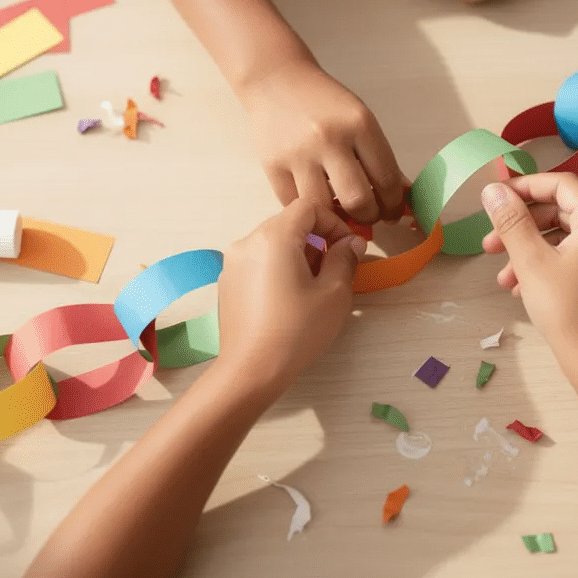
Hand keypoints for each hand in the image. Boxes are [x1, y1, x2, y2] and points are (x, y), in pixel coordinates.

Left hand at [217, 199, 367, 392]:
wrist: (251, 370)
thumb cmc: (297, 330)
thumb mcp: (334, 292)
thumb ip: (345, 258)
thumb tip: (351, 243)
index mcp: (273, 237)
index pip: (308, 207)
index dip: (333, 222)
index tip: (347, 248)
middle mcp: (247, 242)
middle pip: (288, 224)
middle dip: (316, 240)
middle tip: (333, 270)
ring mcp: (232, 263)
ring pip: (272, 243)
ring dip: (297, 255)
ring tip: (311, 288)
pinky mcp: (227, 283)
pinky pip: (257, 262)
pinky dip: (276, 269)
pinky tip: (286, 300)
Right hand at [241, 61, 407, 223]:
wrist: (275, 81)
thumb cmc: (323, 102)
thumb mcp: (359, 118)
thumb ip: (380, 156)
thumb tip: (402, 194)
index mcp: (359, 124)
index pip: (387, 179)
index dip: (394, 204)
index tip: (393, 212)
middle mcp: (330, 139)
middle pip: (358, 200)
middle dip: (370, 217)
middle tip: (370, 215)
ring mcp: (299, 155)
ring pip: (326, 209)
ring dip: (339, 220)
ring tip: (344, 214)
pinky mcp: (273, 167)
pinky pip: (297, 205)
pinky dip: (311, 210)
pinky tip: (320, 203)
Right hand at [480, 174, 577, 364]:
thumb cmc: (567, 311)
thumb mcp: (531, 262)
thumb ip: (511, 221)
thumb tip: (493, 189)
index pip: (562, 185)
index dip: (525, 187)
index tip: (495, 200)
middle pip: (563, 212)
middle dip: (522, 227)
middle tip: (490, 246)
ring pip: (568, 238)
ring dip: (531, 250)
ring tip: (503, 278)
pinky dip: (551, 264)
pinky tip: (523, 288)